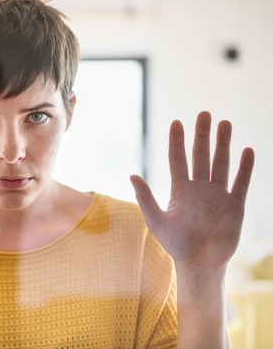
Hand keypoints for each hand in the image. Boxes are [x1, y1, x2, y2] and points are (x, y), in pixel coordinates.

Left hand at [130, 111, 254, 271]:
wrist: (198, 264)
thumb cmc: (174, 244)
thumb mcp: (156, 220)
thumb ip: (145, 198)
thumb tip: (132, 175)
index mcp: (179, 190)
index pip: (177, 159)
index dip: (177, 141)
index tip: (177, 122)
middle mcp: (199, 188)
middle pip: (200, 156)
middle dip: (202, 135)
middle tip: (204, 114)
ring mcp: (218, 195)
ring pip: (220, 164)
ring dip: (223, 144)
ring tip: (225, 123)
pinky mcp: (234, 206)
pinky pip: (240, 183)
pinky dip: (244, 168)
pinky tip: (247, 151)